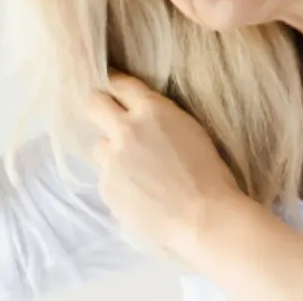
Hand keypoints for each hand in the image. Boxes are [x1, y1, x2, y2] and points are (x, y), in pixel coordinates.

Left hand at [87, 74, 242, 255]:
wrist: (204, 219)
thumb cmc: (209, 175)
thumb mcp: (189, 129)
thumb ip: (159, 117)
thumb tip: (140, 115)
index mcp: (152, 110)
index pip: (121, 83)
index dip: (114, 83)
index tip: (111, 85)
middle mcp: (125, 129)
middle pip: (93, 104)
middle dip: (98, 106)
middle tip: (105, 115)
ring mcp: (112, 160)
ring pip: (99, 147)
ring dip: (111, 152)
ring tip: (135, 170)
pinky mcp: (106, 188)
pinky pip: (106, 178)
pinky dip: (118, 182)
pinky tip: (139, 194)